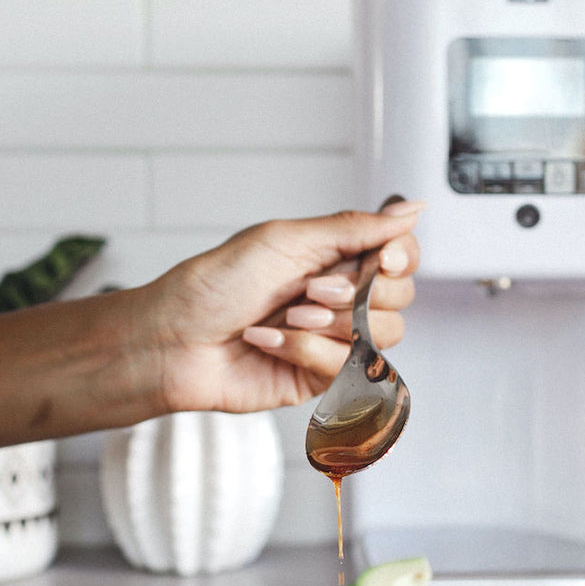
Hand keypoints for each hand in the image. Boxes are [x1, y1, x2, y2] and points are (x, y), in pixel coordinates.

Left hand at [135, 200, 422, 414]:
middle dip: (357, 293)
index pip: (400, 254)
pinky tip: (270, 343)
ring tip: (286, 319)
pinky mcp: (322, 377)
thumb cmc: (214, 285)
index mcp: (334, 256)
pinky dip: (307, 351)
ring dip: (332, 324)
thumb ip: (355, 228)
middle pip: (400, 297)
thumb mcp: (286, 240)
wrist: (173, 340)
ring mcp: (334, 339)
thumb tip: (410, 208)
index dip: (400, 258)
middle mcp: (340, 297)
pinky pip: (348, 367)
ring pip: (382, 335)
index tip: (381, 260)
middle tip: (309, 290)